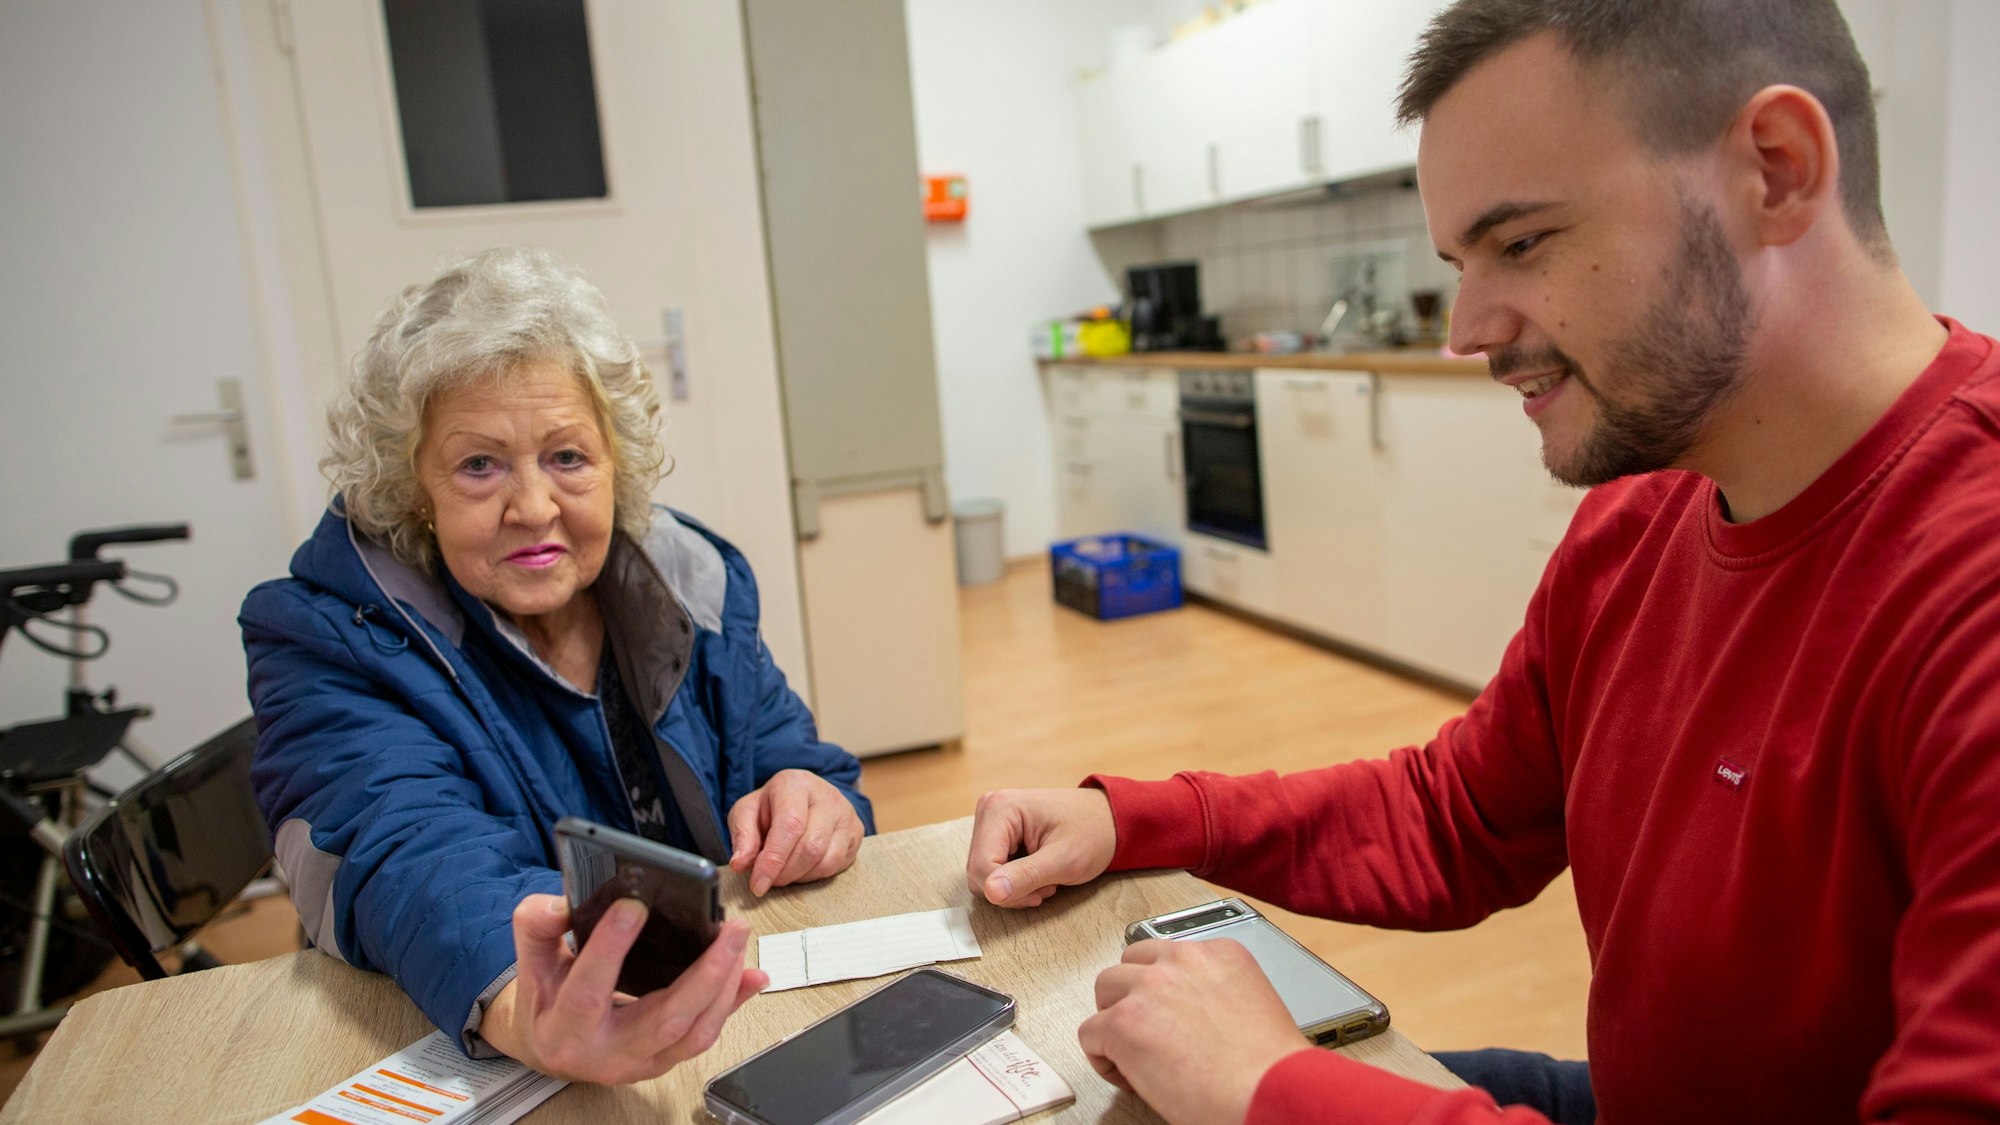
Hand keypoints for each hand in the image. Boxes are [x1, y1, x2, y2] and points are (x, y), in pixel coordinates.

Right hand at [482, 894, 765, 1083]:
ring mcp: (641, 1062)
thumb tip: (563, 903)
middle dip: (704, 974)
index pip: (588, 990)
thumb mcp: (530, 960)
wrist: (553, 1048)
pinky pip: (704, 1035)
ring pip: (693, 1033)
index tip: (633, 906)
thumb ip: (537, 926)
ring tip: (738, 941)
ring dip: (725, 987)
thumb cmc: (546, 1000)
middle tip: (730, 928)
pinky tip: (752, 974)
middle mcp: (606, 1053)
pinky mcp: (665, 1060)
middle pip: (664, 1020)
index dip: (610, 948)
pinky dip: (732, 1003)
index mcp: (564, 1029)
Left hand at [726, 769, 863, 895]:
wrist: (800, 798)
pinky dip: (814, 876)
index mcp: (795, 784)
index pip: (790, 825)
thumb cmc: (771, 806)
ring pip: (826, 860)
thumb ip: (742, 836)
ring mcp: (846, 813)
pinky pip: (837, 865)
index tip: (757, 884)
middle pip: (811, 846)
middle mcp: (826, 795)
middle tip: (768, 880)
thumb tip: (741, 864)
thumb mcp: (747, 812)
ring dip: (800, 877)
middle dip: (785, 873)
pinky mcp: (856, 832)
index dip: (773, 860)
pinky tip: (801, 869)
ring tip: (782, 873)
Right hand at [965, 787, 1117, 907]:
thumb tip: (991, 892)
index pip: (981, 866)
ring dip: (1015, 886)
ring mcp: (991, 820)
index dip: (1008, 891)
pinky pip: (992, 868)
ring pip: (983, 874)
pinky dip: (1014, 879)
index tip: (1042, 892)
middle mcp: (989, 809)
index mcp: (1001, 808)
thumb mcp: (1064, 860)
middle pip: (978, 872)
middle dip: (1012, 889)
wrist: (1107, 819)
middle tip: (1047, 885)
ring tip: (1045, 877)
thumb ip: (1026, 876)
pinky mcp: (996, 832)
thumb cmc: (1092, 832)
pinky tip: (1037, 871)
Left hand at [1078, 938, 1307, 1124]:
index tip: (1170, 1015)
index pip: (1170, 955)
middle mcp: (1181, 962)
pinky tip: (1129, 1076)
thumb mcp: (1253, 1005)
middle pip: (1132, 963)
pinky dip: (1103, 1057)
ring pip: (1105, 988)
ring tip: (1134, 1053)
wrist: (1266, 1091)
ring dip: (1114, 1018)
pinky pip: (1090, 1033)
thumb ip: (1217, 995)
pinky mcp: (1123, 1022)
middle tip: (1146, 1031)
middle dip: (1133, 995)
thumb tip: (1193, 1017)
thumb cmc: (1269, 1067)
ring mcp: (1148, 988)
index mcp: (1219, 954)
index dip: (1164, 989)